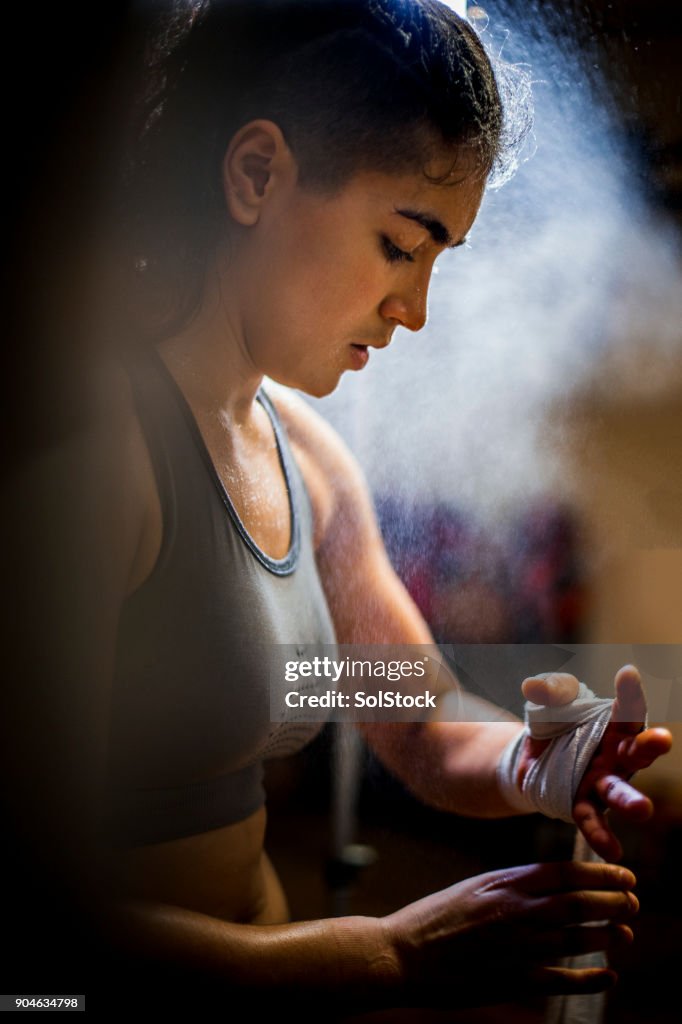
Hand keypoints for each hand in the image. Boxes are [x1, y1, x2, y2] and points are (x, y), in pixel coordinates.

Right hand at [382, 861, 636, 1007]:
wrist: (401, 954)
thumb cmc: (437, 917)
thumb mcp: (475, 887)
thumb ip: (512, 884)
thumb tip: (553, 880)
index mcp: (502, 883)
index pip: (563, 873)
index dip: (600, 873)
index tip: (625, 875)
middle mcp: (511, 912)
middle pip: (576, 903)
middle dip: (612, 901)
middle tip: (633, 903)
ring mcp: (511, 948)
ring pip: (574, 940)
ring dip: (606, 936)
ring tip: (624, 934)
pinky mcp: (508, 982)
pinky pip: (559, 980)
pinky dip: (589, 979)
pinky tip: (608, 977)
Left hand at [520, 666, 672, 859]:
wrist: (531, 756)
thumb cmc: (555, 723)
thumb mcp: (550, 700)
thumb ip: (548, 691)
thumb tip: (533, 686)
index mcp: (614, 725)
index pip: (627, 708)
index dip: (630, 692)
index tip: (628, 674)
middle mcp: (617, 756)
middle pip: (637, 749)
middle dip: (651, 745)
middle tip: (663, 739)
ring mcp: (602, 783)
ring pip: (619, 791)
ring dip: (631, 801)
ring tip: (643, 810)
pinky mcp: (582, 804)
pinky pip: (592, 821)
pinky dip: (602, 836)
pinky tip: (612, 851)